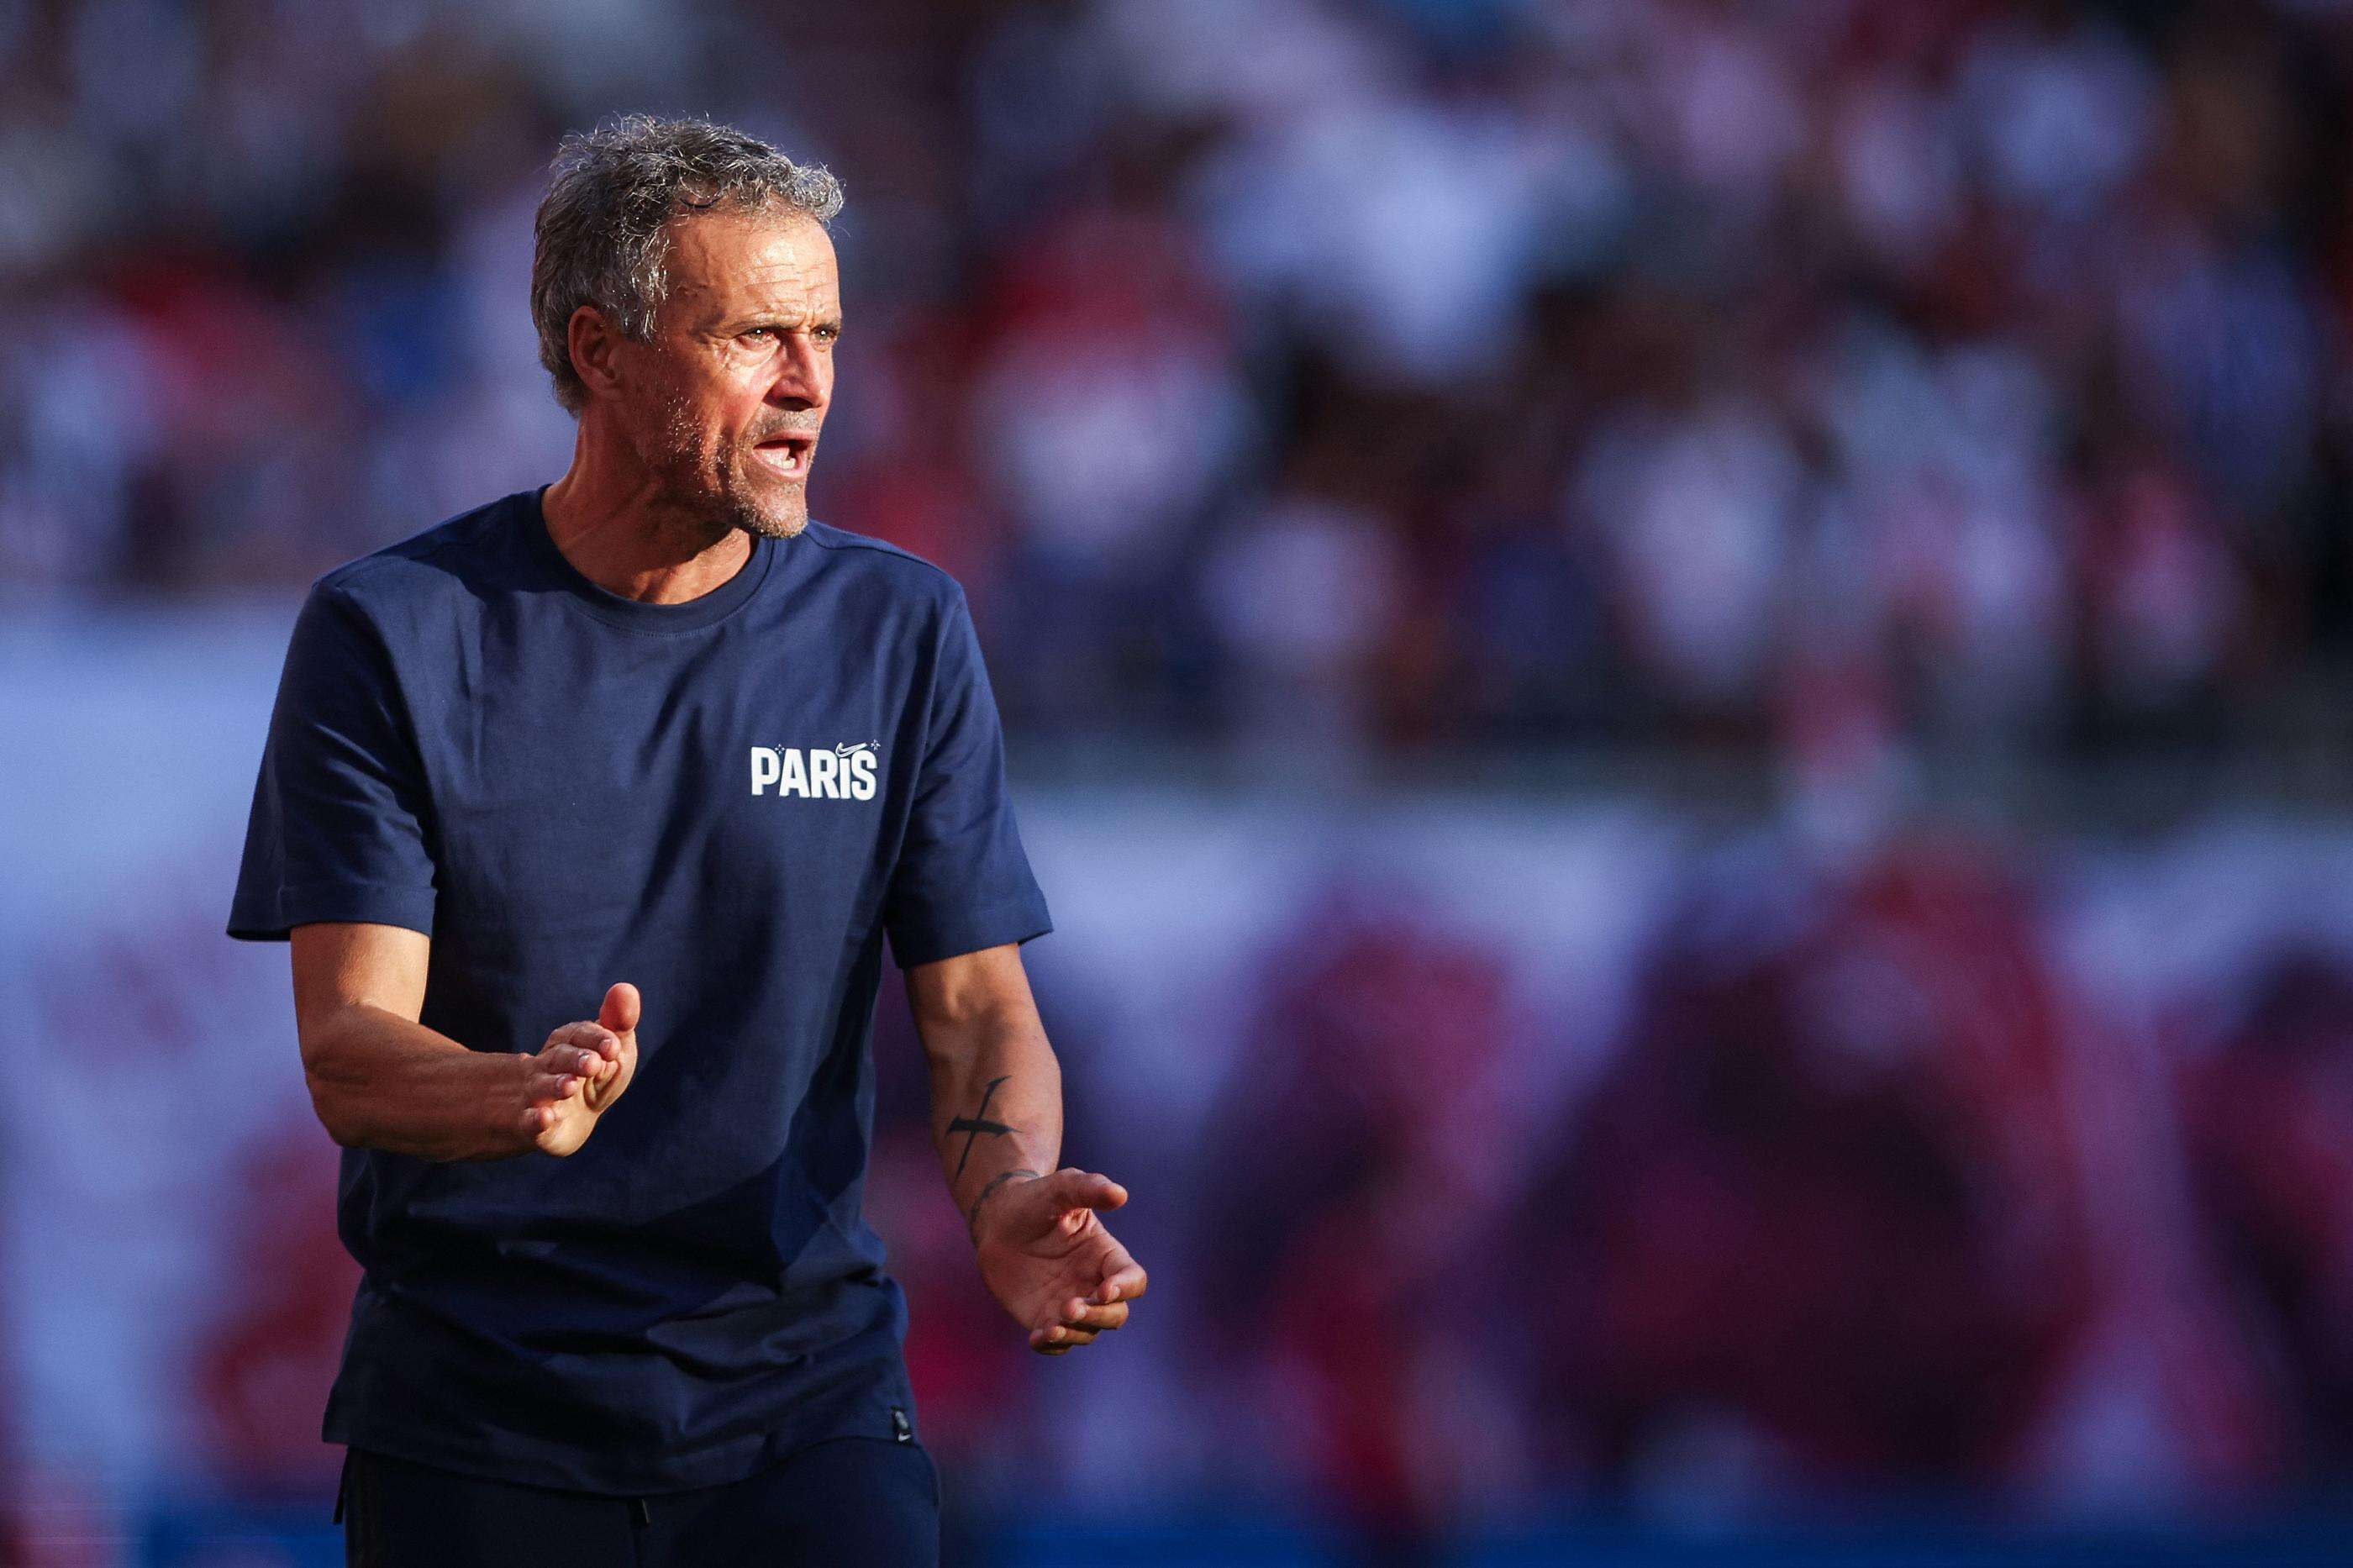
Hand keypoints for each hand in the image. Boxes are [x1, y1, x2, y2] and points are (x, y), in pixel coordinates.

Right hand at [517, 982, 639, 1155]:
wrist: (572, 1121)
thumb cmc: (596, 1077)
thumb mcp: (613, 1050)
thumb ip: (619, 1022)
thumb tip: (625, 988)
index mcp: (569, 1044)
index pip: (578, 1035)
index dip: (596, 1038)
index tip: (613, 1046)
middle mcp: (549, 1067)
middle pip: (559, 1058)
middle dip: (576, 1059)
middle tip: (594, 1064)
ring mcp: (538, 1096)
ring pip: (542, 1087)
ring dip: (555, 1085)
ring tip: (570, 1085)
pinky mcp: (535, 1127)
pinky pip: (530, 1122)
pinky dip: (536, 1120)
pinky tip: (545, 1118)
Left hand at [971, 1168, 1148, 1354]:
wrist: (997, 1221)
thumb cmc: (1036, 1200)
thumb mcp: (1062, 1188)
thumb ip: (1090, 1188)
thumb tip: (1119, 1194)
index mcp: (1106, 1255)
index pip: (1132, 1279)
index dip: (1125, 1288)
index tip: (1104, 1290)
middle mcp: (1093, 1283)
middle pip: (1116, 1314)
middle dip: (1099, 1316)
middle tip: (1070, 1307)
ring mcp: (1070, 1303)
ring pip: (1088, 1332)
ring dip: (1075, 1333)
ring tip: (1051, 1327)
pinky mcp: (1044, 1317)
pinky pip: (1057, 1342)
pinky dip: (1052, 1345)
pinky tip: (1037, 1337)